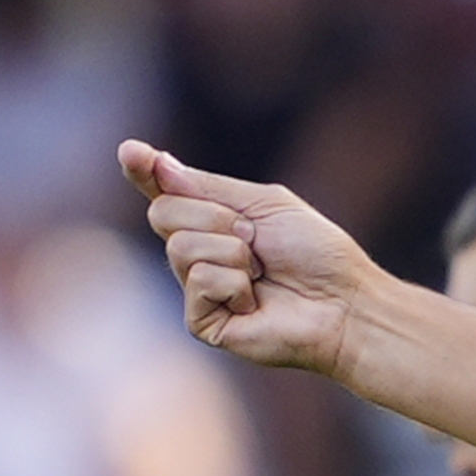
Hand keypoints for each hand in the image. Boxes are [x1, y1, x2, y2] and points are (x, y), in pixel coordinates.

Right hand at [119, 141, 376, 375]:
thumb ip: (208, 186)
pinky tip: (256, 299)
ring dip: (232, 251)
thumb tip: (155, 162)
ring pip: (180, 247)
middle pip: (163, 213)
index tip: (130, 152)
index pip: (163, 192)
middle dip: (215, 217)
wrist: (345, 302)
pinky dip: (235, 283)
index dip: (144, 171)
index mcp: (211, 220)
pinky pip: (199, 281)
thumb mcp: (264, 203)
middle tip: (255, 238)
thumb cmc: (316, 253)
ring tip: (262, 272)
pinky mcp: (202, 322)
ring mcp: (197, 289)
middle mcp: (197, 254)